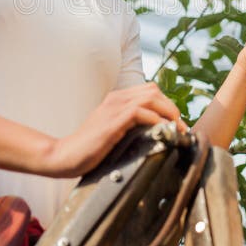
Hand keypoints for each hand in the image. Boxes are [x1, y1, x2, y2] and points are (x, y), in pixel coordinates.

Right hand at [44, 82, 187, 177]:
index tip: (176, 123)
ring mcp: (113, 108)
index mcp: (117, 99)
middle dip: (172, 107)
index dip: (167, 104)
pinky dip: (155, 119)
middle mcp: (116, 99)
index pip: (150, 91)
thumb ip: (130, 126)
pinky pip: (139, 112)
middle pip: (154, 90)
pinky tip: (160, 130)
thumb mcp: (113, 131)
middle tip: (180, 127)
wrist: (65, 155)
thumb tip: (156, 131)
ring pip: (151, 97)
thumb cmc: (89, 148)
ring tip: (176, 128)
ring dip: (168, 112)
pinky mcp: (112, 122)